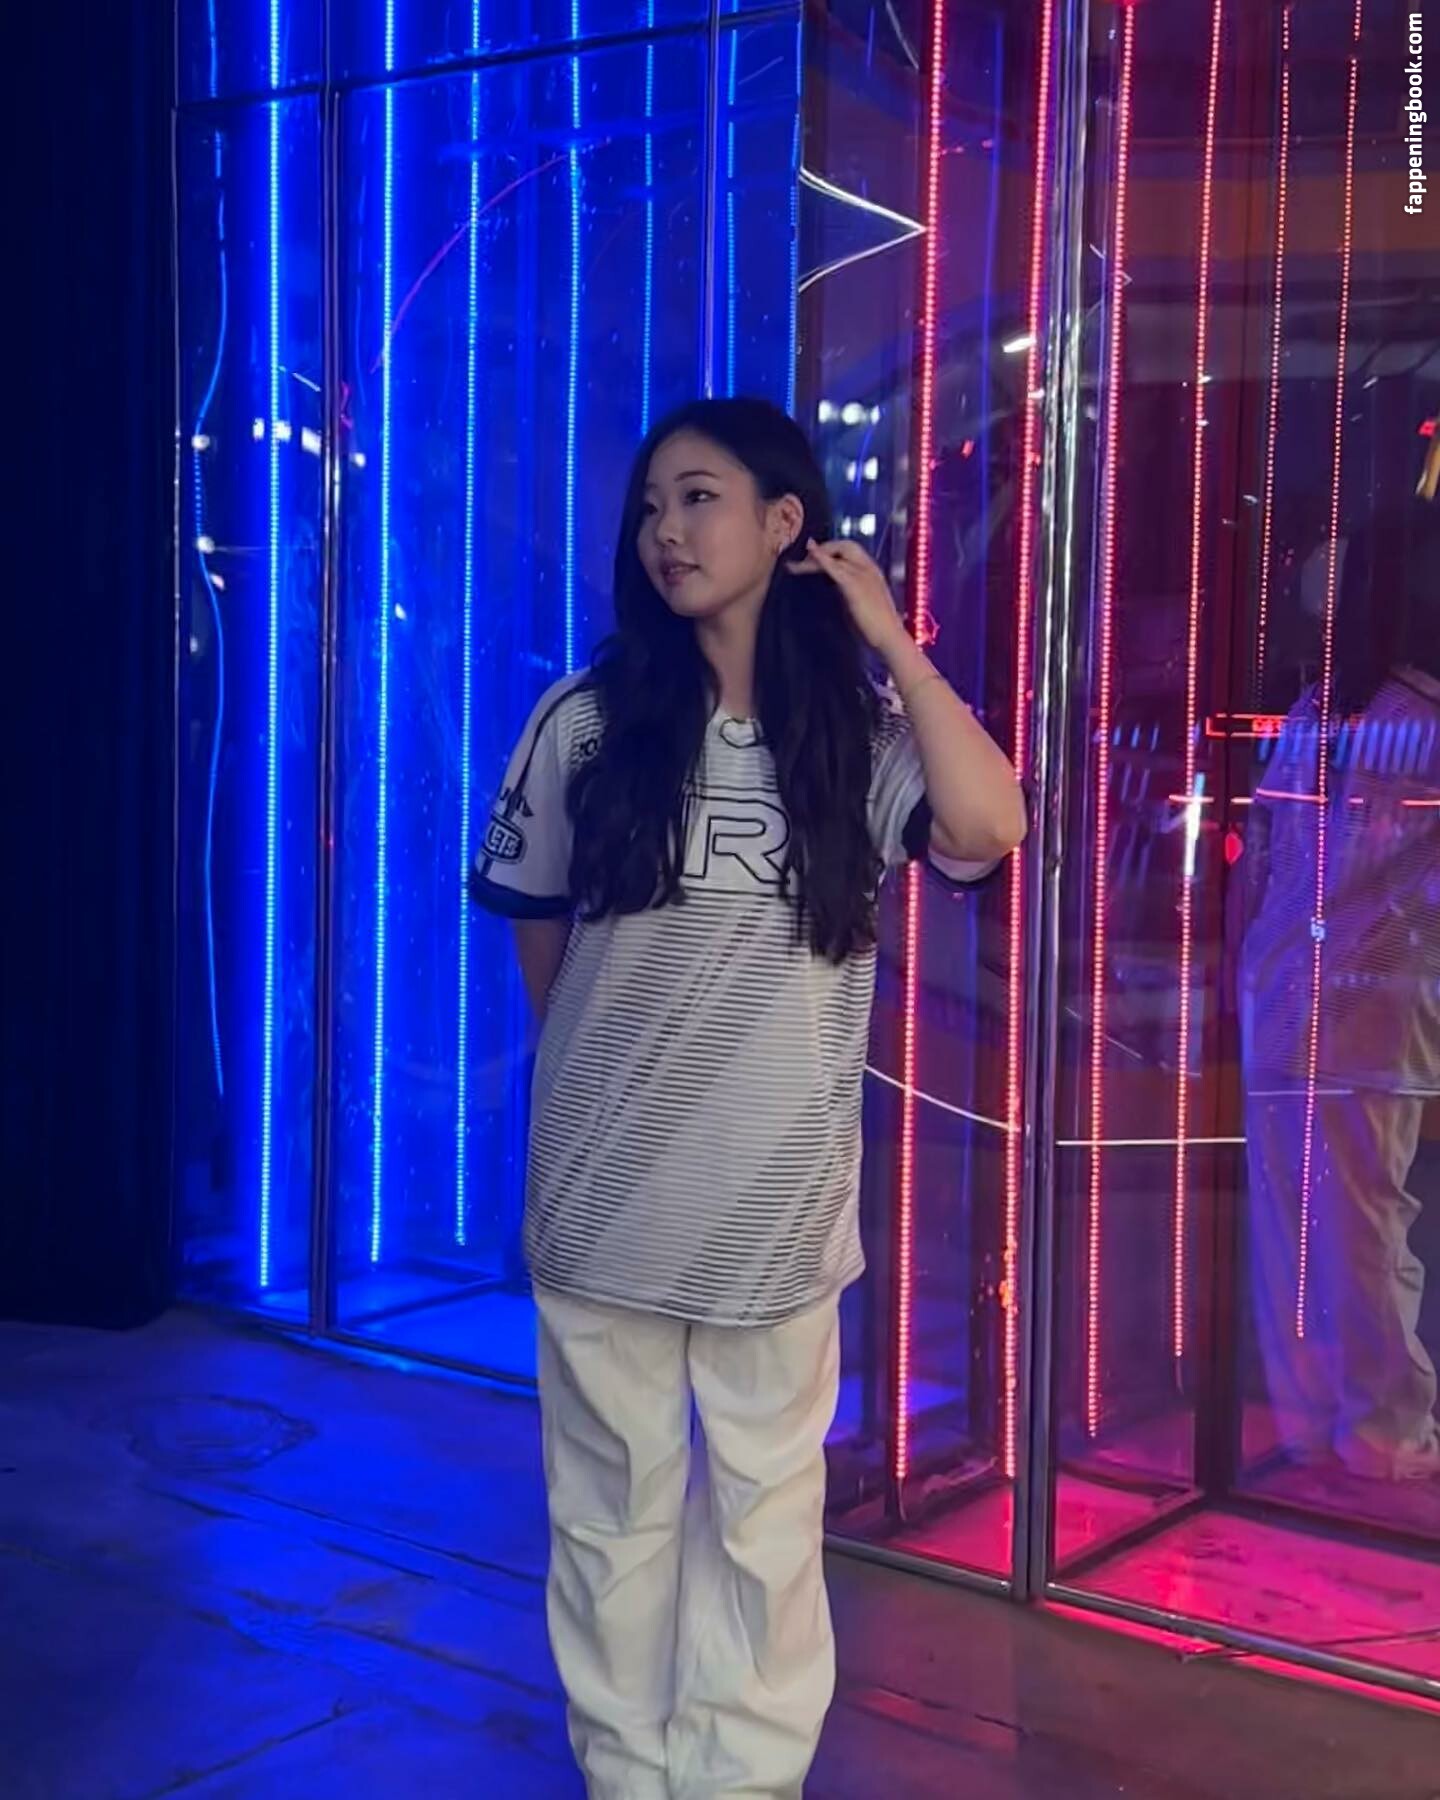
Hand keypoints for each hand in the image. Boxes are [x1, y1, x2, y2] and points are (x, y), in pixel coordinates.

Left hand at [791, 538, 908, 654]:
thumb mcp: (862, 602)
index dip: (831, 551)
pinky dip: (821, 558)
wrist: (889, 637)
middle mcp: (868, 567)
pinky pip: (834, 567)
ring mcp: (862, 574)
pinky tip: (810, 554)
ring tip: (794, 567)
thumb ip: (850, 592)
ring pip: (835, 556)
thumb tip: (836, 589)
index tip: (814, 559)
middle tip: (802, 563)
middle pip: (843, 546)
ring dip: (813, 558)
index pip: (850, 550)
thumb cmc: (877, 626)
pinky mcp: (854, 584)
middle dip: (823, 549)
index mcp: (872, 570)